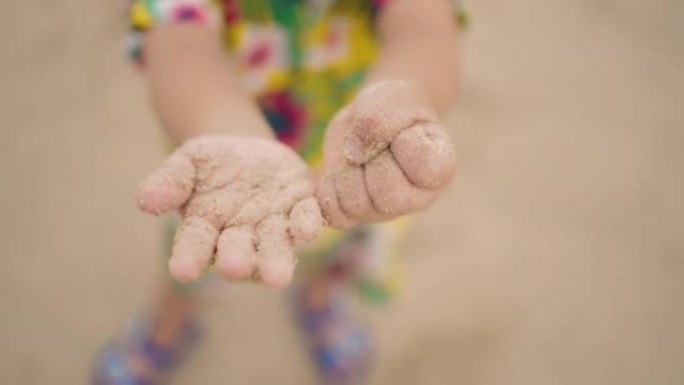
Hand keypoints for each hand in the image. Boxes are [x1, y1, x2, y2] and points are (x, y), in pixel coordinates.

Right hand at [138, 135, 322, 287]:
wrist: (249, 149)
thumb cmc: (211, 162)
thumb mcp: (187, 163)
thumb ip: (170, 181)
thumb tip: (145, 201)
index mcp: (206, 229)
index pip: (195, 246)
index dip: (189, 258)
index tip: (183, 271)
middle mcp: (241, 235)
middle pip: (239, 254)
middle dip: (238, 262)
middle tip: (235, 269)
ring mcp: (273, 225)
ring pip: (275, 247)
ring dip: (276, 260)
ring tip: (276, 277)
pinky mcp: (301, 209)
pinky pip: (306, 220)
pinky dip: (307, 225)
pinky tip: (308, 229)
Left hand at [316, 80, 456, 228]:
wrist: (371, 113)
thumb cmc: (395, 106)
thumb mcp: (393, 97)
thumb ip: (380, 120)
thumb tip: (354, 156)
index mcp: (440, 169)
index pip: (424, 168)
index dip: (402, 143)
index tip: (403, 131)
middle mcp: (417, 198)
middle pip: (387, 195)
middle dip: (370, 159)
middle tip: (375, 144)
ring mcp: (385, 211)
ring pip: (356, 205)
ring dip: (347, 171)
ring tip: (358, 155)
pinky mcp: (355, 215)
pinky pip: (333, 214)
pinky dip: (327, 186)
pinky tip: (339, 168)